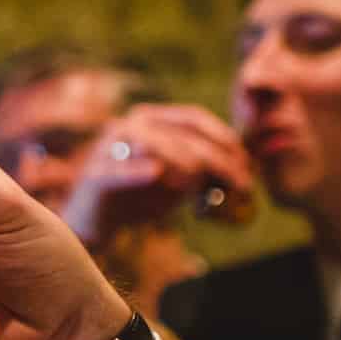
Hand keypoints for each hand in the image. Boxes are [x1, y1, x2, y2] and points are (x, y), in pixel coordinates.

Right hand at [58, 103, 255, 247]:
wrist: (94, 222)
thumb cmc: (141, 197)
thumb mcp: (179, 179)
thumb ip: (204, 169)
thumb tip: (244, 166)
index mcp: (150, 120)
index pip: (193, 117)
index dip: (223, 137)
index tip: (246, 163)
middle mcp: (129, 126)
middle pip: (181, 134)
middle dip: (217, 160)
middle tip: (240, 185)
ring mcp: (109, 149)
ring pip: (154, 147)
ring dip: (185, 166)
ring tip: (203, 188)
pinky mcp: (95, 177)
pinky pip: (119, 173)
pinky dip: (137, 172)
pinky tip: (155, 173)